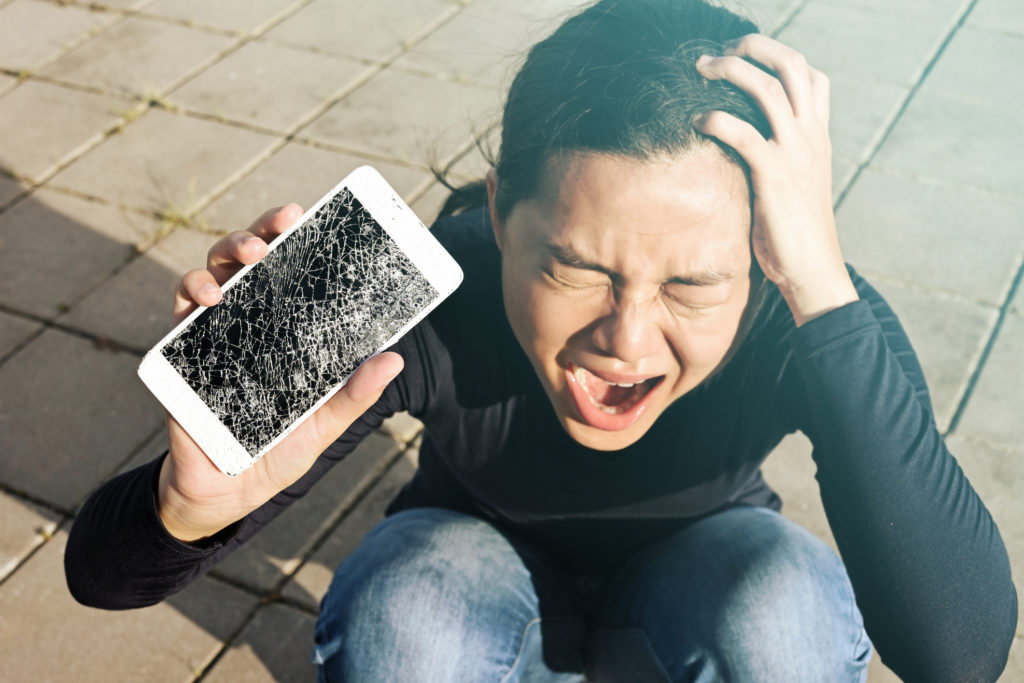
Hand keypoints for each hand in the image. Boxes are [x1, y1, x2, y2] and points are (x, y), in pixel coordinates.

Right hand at [159, 204, 403, 541]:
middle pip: (248, 261)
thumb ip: (353, 395)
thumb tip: (393, 359)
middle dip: (262, 231)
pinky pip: (180, 313)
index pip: (290, 274)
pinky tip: (209, 299)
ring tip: (250, 256)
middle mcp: (247, 323)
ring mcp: (212, 335)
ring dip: (227, 252)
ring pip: (213, 273)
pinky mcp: (180, 355)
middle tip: (282, 225)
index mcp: (283, 331)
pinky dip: (191, 296)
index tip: (312, 215)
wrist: (223, 494)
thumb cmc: (275, 451)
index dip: (298, 240)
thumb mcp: (323, 425)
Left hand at [694, 34, 857, 325]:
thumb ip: (781, 161)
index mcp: (818, 137)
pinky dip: (717, 119)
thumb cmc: (795, 236)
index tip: (746, 54)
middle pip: (791, 66)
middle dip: (753, 46)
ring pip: (768, 88)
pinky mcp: (774, 176)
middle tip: (718, 51)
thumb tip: (749, 151)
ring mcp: (795, 153)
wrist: (813, 272)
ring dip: (731, 69)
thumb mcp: (795, 187)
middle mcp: (811, 137)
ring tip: (701, 69)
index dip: (779, 56)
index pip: (812, 76)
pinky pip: (744, 132)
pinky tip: (698, 120)